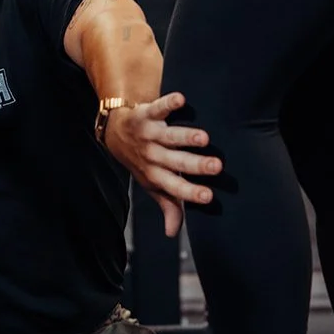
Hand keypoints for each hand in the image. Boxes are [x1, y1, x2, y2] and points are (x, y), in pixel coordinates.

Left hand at [103, 91, 219, 238]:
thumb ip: (167, 204)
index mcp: (155, 175)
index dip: (190, 193)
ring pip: (168, 136)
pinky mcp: (146, 114)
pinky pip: (157, 108)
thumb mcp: (152, 184)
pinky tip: (182, 99)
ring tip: (205, 138)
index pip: (174, 187)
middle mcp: (151, 156)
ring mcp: (149, 134)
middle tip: (218, 166)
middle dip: (196, 165)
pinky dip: (168, 103)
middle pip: (175, 162)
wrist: (116, 133)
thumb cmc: (142, 161)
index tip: (209, 197)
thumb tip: (173, 233)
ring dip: (186, 137)